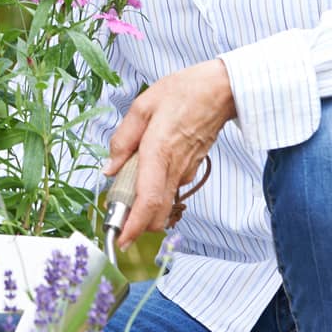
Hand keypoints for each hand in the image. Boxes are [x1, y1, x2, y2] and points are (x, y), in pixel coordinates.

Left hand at [103, 59, 235, 249]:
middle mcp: (174, 168)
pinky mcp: (191, 169)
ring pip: (162, 202)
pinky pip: (169, 188)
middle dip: (135, 222)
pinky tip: (145, 169)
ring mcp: (186, 171)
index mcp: (159, 152)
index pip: (148, 201)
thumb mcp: (142, 106)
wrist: (221, 90)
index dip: (134, 225)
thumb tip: (110, 168)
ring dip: (143, 204)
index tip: (120, 240)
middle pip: (156, 213)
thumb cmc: (183, 92)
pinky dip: (154, 189)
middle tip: (115, 212)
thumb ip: (123, 139)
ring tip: (127, 182)